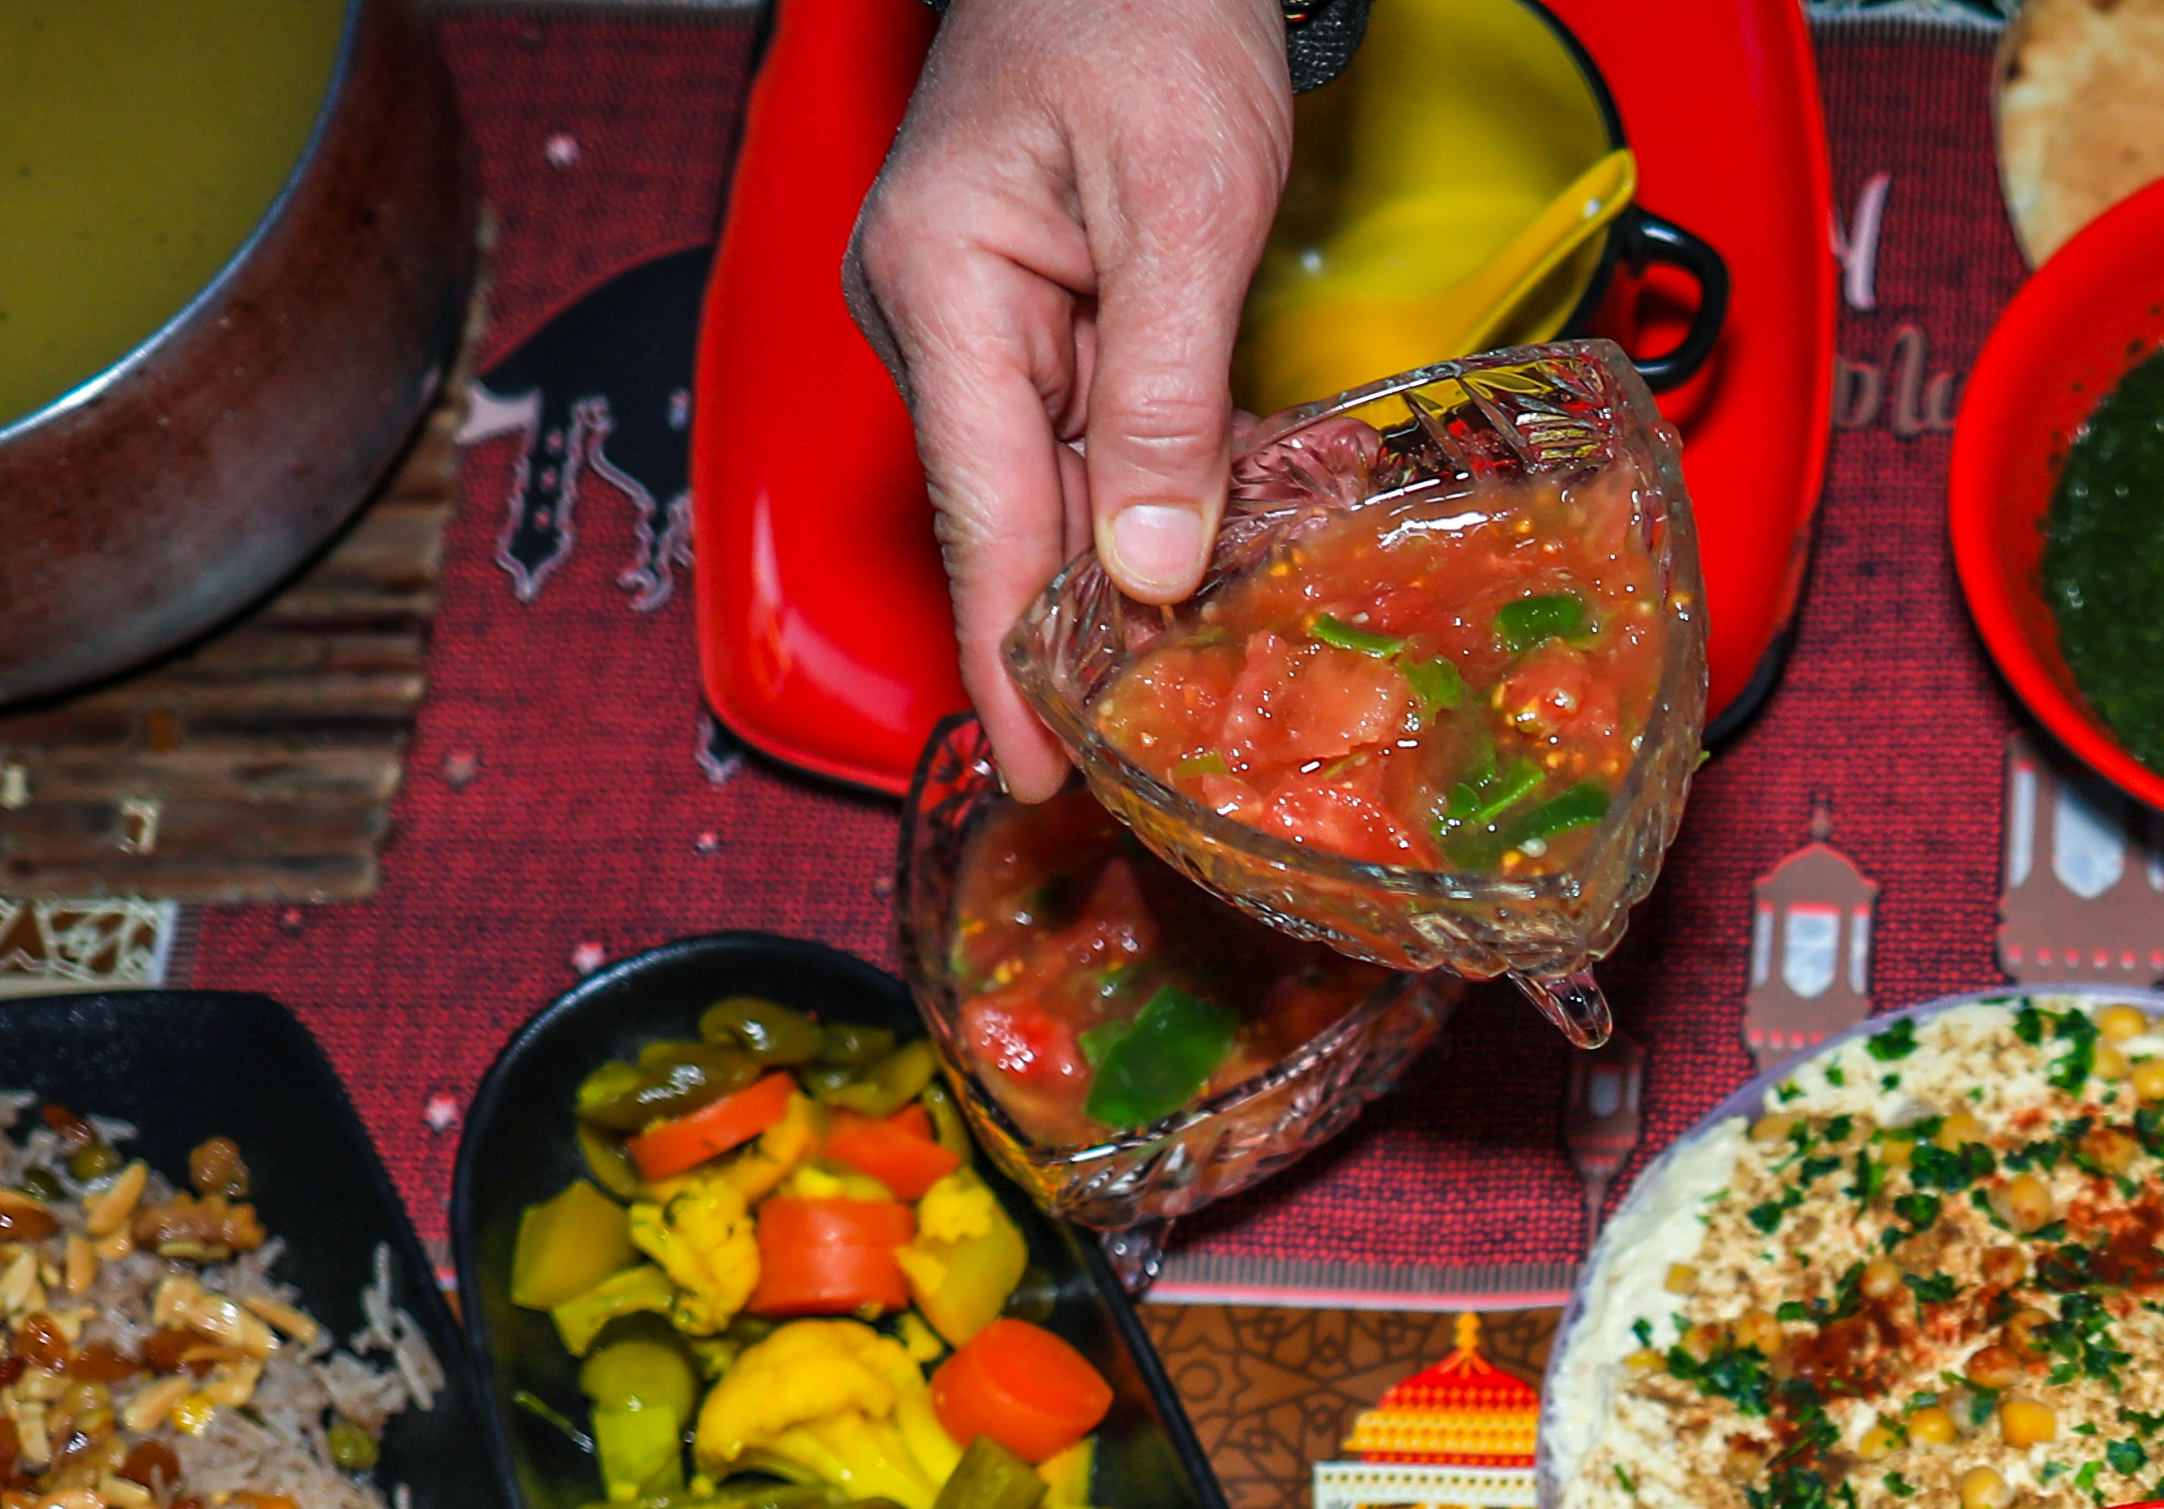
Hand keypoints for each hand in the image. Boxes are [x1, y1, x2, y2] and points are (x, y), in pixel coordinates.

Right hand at [848, 0, 1300, 796]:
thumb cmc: (1147, 17)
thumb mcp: (1185, 211)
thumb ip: (1167, 395)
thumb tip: (1144, 564)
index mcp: (943, 289)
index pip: (981, 520)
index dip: (1012, 663)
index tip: (1042, 778)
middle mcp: (939, 317)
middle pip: (1020, 520)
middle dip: (1092, 643)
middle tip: (1165, 766)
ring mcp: (981, 317)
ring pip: (1066, 489)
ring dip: (1142, 575)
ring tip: (1213, 687)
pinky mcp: (1036, 313)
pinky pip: (1095, 435)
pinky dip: (1160, 493)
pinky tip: (1224, 558)